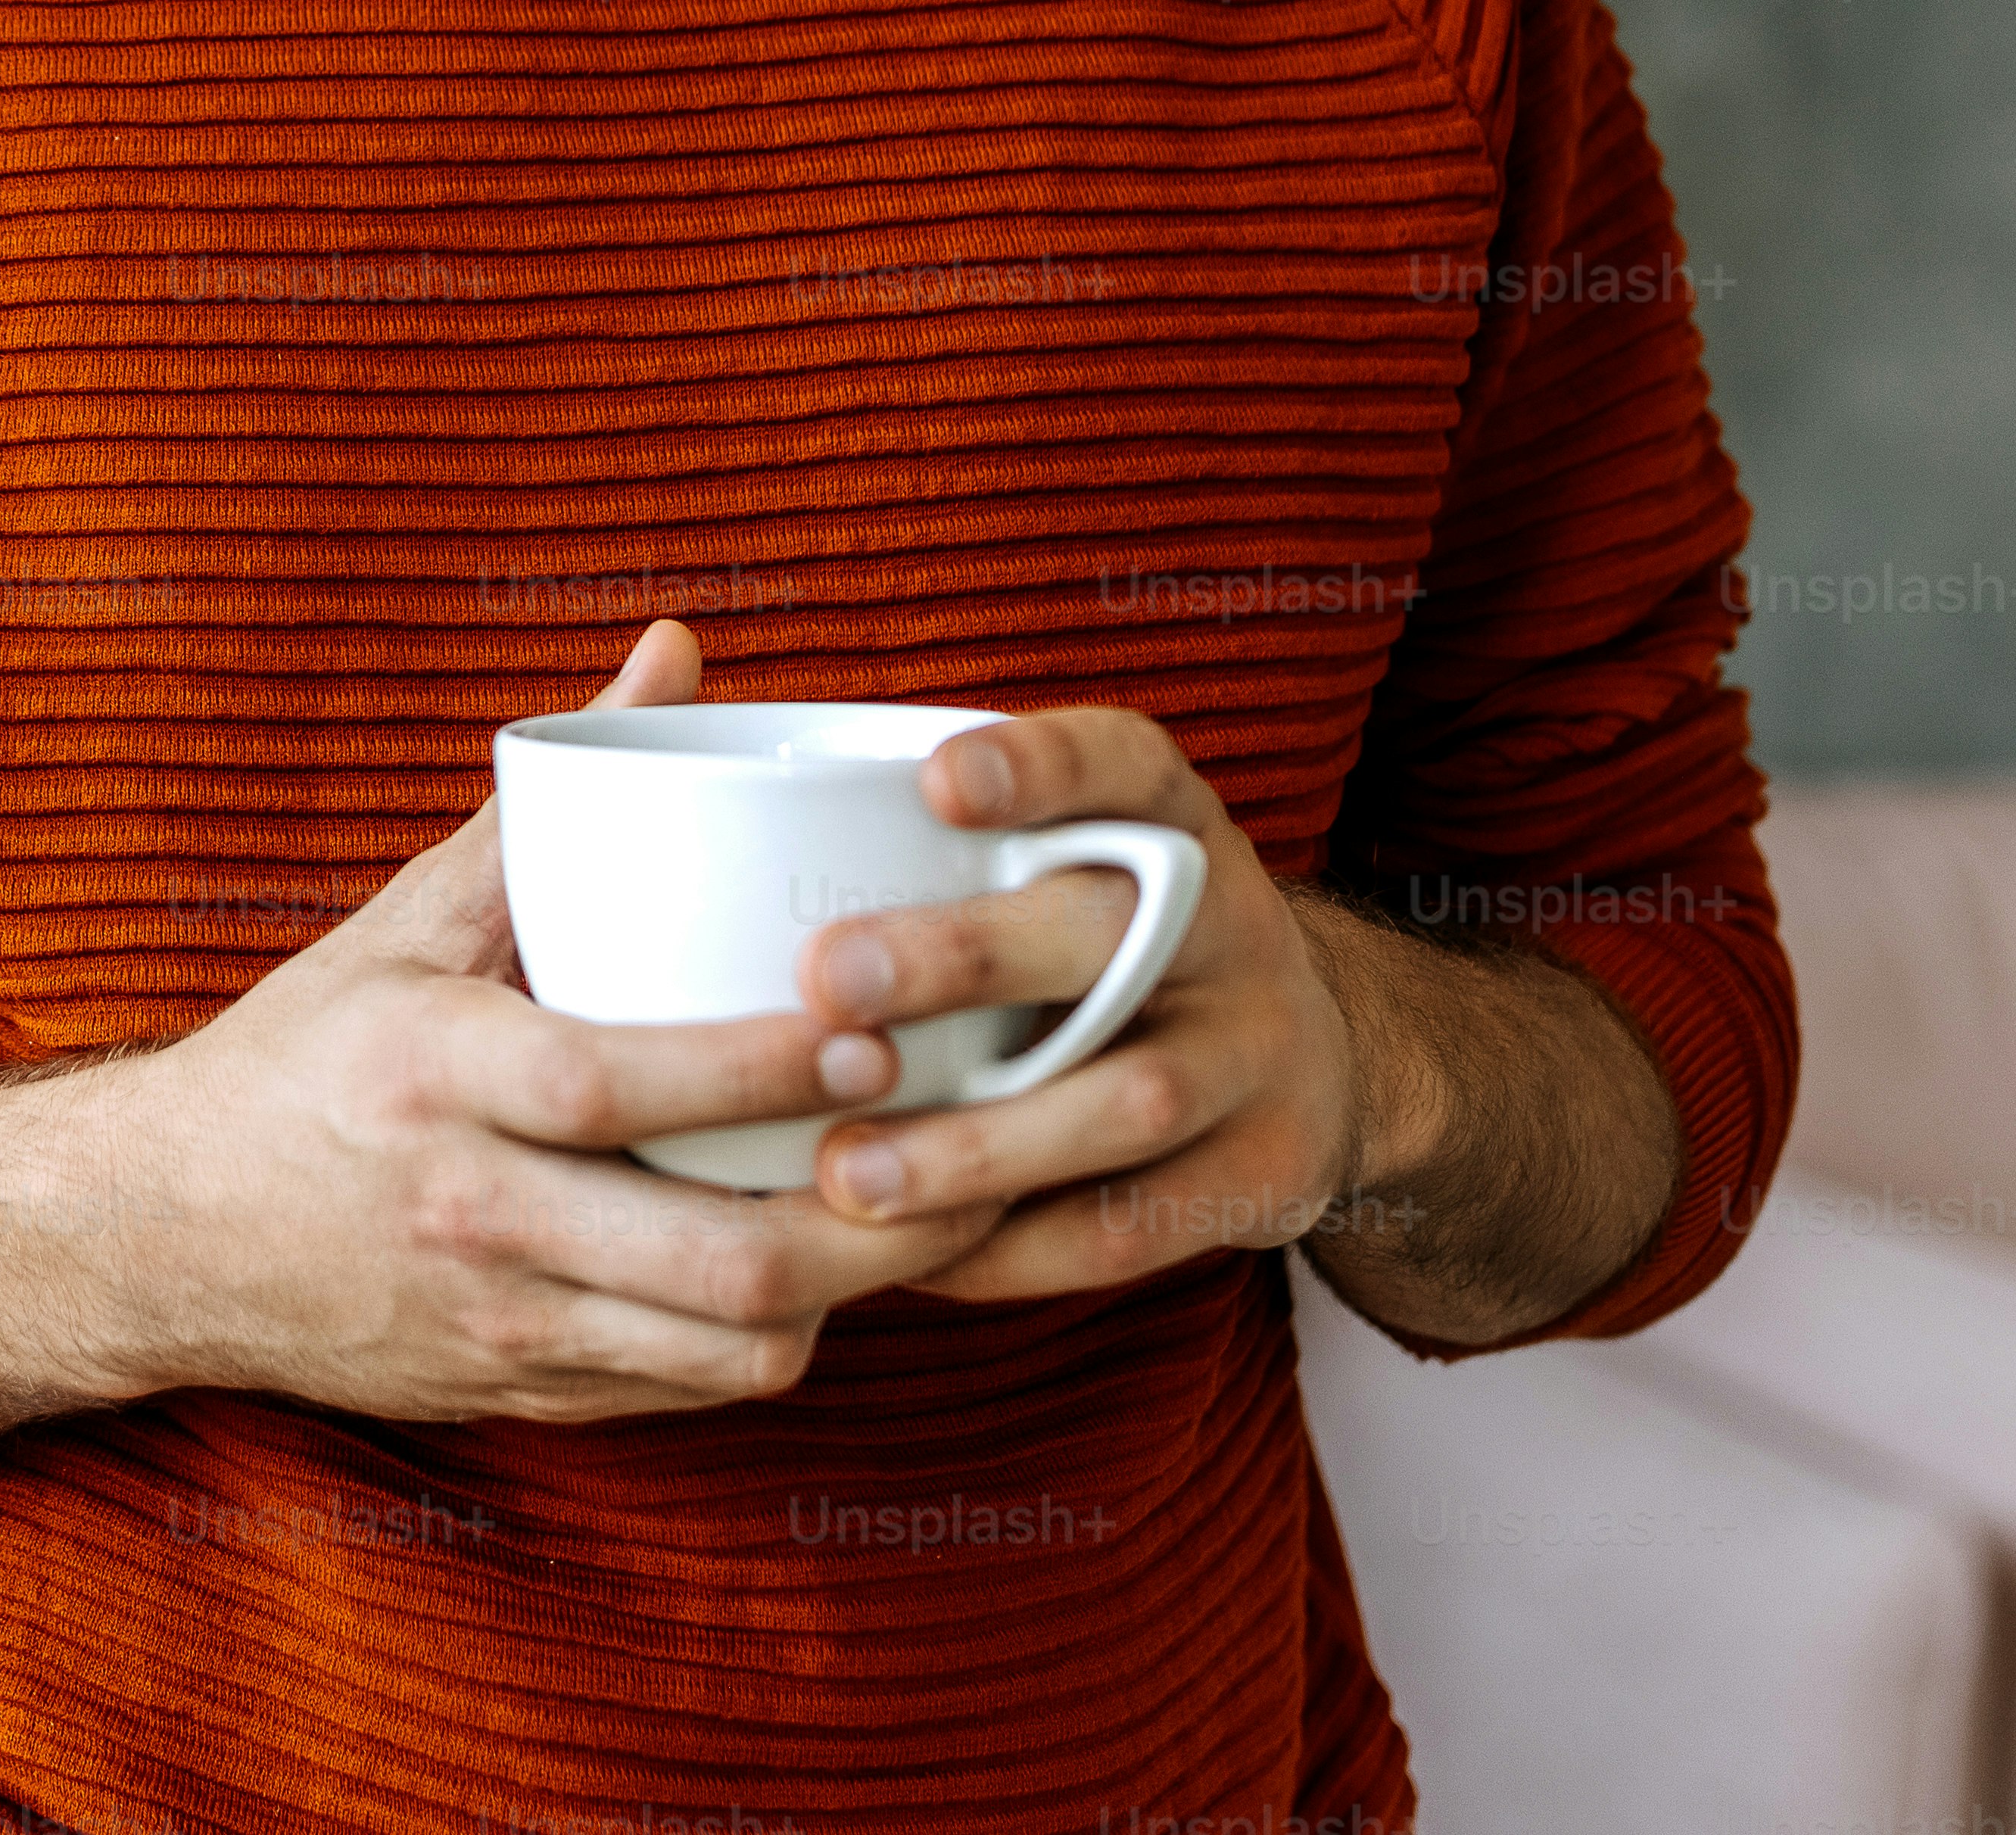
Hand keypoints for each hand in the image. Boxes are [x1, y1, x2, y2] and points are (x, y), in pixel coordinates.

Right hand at [85, 622, 1002, 1419]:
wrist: (163, 1233)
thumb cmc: (307, 1054)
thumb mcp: (408, 917)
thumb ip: (551, 797)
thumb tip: (677, 652)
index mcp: (430, 1071)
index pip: (613, 1085)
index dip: (760, 1072)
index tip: (875, 1034)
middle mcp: (466, 1208)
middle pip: (708, 1254)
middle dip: (865, 1212)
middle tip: (963, 1140)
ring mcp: (499, 1319)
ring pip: (723, 1343)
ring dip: (846, 1287)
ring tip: (918, 1205)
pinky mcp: (519, 1396)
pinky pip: (689, 1390)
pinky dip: (775, 1335)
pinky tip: (825, 1269)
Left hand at [777, 703, 1392, 1306]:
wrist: (1304, 1064)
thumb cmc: (1097, 947)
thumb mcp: (1071, 861)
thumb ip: (930, 838)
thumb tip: (711, 784)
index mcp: (1170, 821)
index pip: (1123, 761)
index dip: (1040, 766)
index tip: (933, 781)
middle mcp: (1228, 923)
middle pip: (1108, 933)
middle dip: (965, 957)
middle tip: (825, 982)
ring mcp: (1260, 1053)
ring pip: (1127, 1099)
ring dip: (979, 1141)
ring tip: (845, 1173)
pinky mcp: (1267, 1173)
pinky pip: (1135, 1225)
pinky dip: (1016, 1247)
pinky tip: (907, 1255)